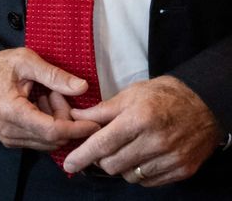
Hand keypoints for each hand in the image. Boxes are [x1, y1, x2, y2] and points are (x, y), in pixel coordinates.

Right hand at [0, 48, 99, 150]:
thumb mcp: (26, 61)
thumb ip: (54, 75)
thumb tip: (82, 87)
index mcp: (12, 111)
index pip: (53, 131)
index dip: (78, 128)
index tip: (95, 122)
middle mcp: (9, 130)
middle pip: (54, 138)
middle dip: (66, 119)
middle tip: (58, 94)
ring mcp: (9, 138)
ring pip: (49, 142)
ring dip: (57, 123)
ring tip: (48, 97)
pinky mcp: (11, 140)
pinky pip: (40, 141)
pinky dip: (48, 127)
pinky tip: (41, 106)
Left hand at [63, 75, 220, 185]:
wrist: (205, 105)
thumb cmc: (164, 96)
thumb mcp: (131, 94)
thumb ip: (102, 110)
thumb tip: (75, 117)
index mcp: (139, 119)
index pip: (103, 144)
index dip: (83, 156)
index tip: (69, 164)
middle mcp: (156, 142)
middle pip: (113, 165)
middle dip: (101, 160)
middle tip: (101, 149)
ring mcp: (171, 158)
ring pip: (130, 176)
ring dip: (121, 166)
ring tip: (125, 150)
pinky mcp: (182, 170)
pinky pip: (149, 181)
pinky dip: (140, 173)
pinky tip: (141, 157)